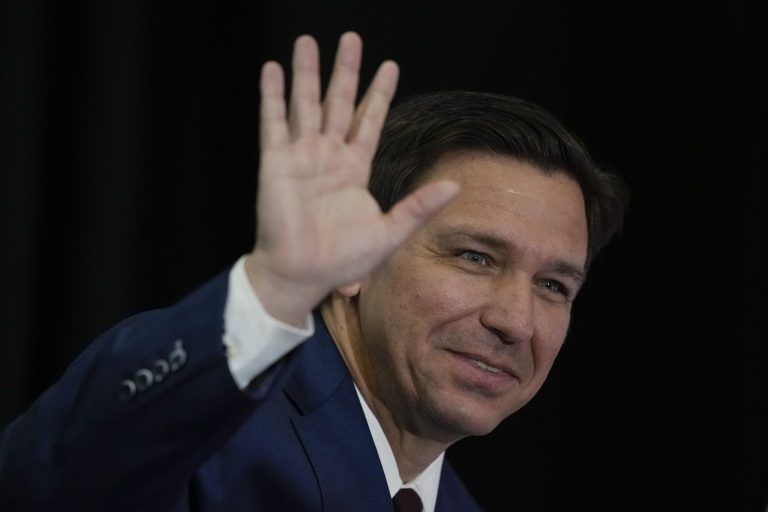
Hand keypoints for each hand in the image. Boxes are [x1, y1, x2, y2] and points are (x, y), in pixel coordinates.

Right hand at [246, 32, 458, 324]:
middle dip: (345, 71)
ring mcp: (301, 156)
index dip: (379, 94)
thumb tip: (456, 185)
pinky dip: (272, 96)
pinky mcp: (276, 162)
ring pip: (305, 104)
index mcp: (354, 169)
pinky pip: (273, 122)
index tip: (390, 65)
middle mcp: (328, 157)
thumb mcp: (390, 232)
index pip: (368, 121)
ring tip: (308, 40)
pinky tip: (273, 70)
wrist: (303, 275)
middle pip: (338, 103)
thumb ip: (419, 206)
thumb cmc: (343, 260)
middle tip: (351, 39)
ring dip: (307, 73)